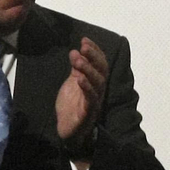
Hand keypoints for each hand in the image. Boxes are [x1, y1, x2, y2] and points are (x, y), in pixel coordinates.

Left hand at [56, 37, 108, 157]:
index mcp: (95, 81)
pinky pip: (91, 98)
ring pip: (98, 82)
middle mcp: (99, 89)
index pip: (100, 63)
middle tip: (83, 46)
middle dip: (93, 56)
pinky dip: (86, 87)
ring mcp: (95, 100)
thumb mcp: (72, 83)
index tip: (84, 40)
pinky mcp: (89, 111)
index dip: (95, 51)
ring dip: (89, 70)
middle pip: (102, 70)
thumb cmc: (71, 106)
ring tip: (78, 60)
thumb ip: (77, 70)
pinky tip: (78, 78)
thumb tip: (76, 52)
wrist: (67, 129)